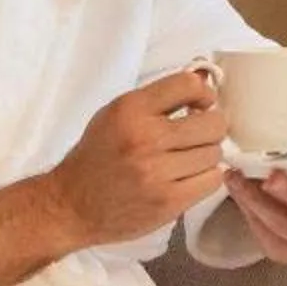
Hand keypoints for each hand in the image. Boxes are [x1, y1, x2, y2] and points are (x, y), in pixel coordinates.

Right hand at [47, 70, 228, 245]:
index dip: (204, 94)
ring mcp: (157, 172)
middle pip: (213, 123)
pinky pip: (212, 181)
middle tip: (196, 137)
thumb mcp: (116, 114)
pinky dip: (204, 179)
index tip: (201, 104)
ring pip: (215, 154)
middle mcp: (145, 138)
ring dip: (205, 157)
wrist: (71, 205)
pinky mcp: (168, 201)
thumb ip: (158, 99)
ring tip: (184, 160)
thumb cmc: (97, 157)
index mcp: (131, 110)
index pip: (189, 85)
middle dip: (210, 129)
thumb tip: (205, 80)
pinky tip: (187, 178)